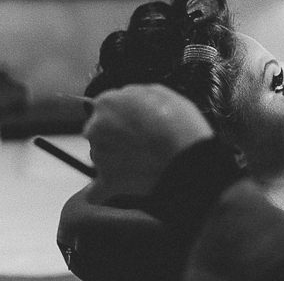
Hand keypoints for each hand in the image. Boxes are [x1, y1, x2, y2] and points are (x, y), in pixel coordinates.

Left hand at [83, 84, 212, 200]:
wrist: (187, 159)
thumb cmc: (178, 124)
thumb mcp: (160, 93)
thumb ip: (135, 95)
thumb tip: (129, 100)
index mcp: (106, 103)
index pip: (106, 107)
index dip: (123, 114)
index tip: (136, 121)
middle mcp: (95, 128)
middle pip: (99, 131)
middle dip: (115, 136)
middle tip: (141, 142)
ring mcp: (99, 155)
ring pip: (101, 156)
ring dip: (115, 159)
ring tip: (142, 162)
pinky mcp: (108, 180)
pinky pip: (95, 190)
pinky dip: (102, 190)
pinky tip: (112, 189)